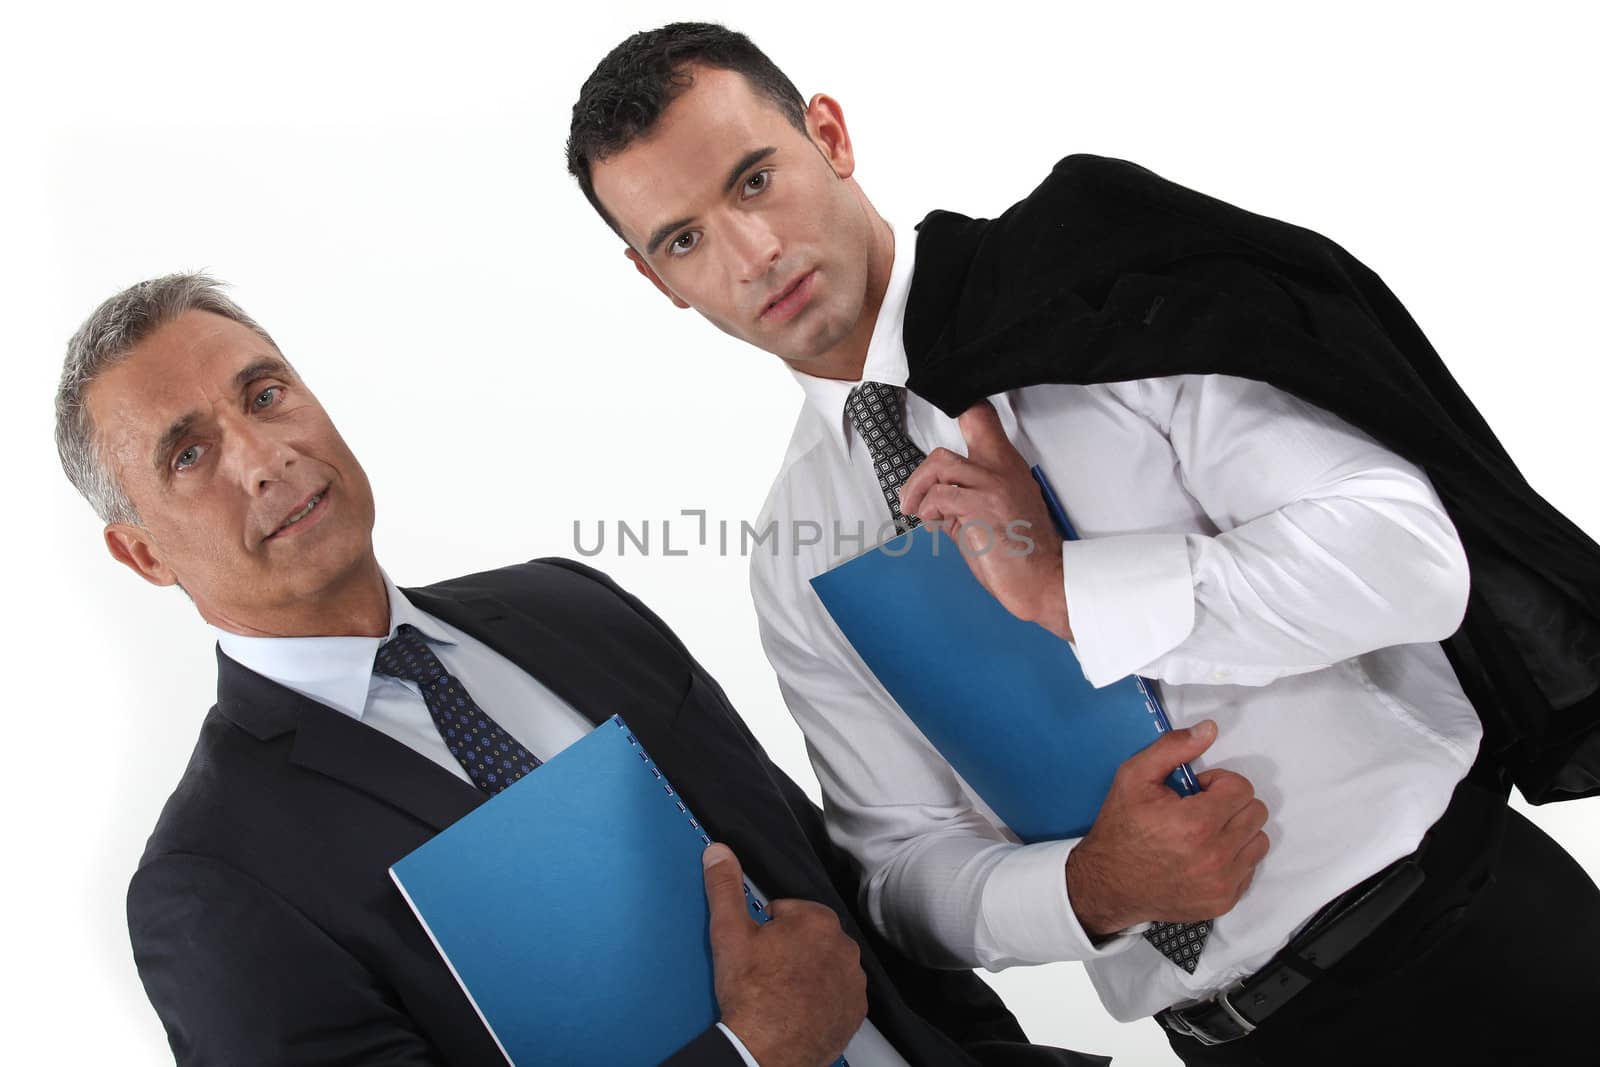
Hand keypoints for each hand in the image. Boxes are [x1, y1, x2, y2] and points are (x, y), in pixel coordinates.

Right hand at [703, 843, 865, 1066]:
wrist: (767, 1049)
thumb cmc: (750, 991)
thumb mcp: (729, 932)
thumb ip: (724, 887)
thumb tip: (718, 851)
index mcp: (817, 920)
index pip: (788, 912)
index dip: (767, 930)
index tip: (757, 950)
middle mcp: (844, 946)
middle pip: (810, 938)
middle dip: (790, 949)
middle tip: (765, 972)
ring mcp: (853, 981)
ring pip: (825, 965)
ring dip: (808, 972)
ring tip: (781, 992)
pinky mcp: (855, 1011)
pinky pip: (838, 994)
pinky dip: (822, 998)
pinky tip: (799, 1009)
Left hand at [897, 401, 1071, 639]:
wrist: (1042, 581)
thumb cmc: (1020, 554)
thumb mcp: (992, 515)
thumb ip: (964, 499)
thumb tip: (934, 502)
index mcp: (1007, 467)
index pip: (983, 418)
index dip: (960, 409)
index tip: (937, 432)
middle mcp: (1002, 469)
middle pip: (965, 425)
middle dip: (928, 462)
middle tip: (913, 493)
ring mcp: (992, 486)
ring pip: (940, 462)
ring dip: (919, 488)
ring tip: (918, 511)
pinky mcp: (981, 507)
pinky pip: (939, 497)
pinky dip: (928, 511)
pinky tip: (935, 525)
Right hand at [1065, 721, 1269, 935]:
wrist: (1107, 884)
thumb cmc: (1121, 830)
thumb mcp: (1134, 777)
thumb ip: (1172, 748)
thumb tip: (1209, 730)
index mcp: (1196, 823)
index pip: (1241, 788)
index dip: (1218, 782)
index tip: (1197, 791)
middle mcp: (1215, 857)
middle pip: (1255, 813)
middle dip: (1231, 804)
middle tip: (1200, 810)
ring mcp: (1222, 883)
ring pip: (1258, 841)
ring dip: (1237, 831)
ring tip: (1205, 833)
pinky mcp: (1223, 902)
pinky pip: (1250, 869)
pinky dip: (1234, 858)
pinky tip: (1205, 855)